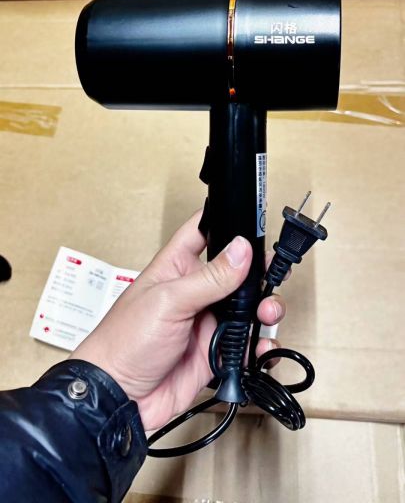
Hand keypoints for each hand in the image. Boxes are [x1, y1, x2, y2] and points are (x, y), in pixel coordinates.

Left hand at [71, 211, 285, 430]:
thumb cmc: (125, 341)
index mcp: (178, 267)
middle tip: (272, 279)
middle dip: (260, 274)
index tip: (254, 224)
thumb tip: (241, 249)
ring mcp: (207, 323)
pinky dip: (261, 346)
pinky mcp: (215, 353)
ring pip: (248, 309)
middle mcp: (196, 292)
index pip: (204, 232)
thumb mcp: (168, 302)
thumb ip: (209, 278)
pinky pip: (248, 346)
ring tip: (267, 315)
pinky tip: (263, 347)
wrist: (120, 399)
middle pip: (237, 273)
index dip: (226, 223)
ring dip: (265, 309)